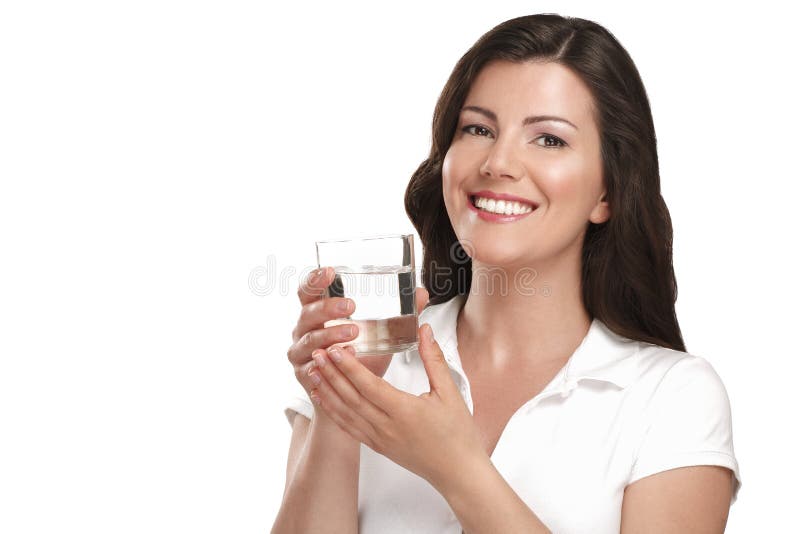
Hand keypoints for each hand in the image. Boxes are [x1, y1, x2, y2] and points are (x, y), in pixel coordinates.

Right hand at [287, 266, 428, 397]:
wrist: (351, 394)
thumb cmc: (363, 356)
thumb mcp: (380, 332)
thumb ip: (398, 313)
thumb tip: (421, 294)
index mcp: (317, 312)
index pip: (308, 290)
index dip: (315, 279)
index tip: (330, 272)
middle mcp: (305, 329)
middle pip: (308, 313)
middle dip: (328, 308)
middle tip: (351, 306)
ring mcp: (301, 352)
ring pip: (310, 340)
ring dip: (330, 335)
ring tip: (353, 333)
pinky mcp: (304, 374)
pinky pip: (310, 368)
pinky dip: (323, 364)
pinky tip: (338, 360)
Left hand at [307, 322, 486, 489]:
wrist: (458, 472)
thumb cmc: (457, 435)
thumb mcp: (450, 392)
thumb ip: (434, 359)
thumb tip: (425, 331)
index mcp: (404, 411)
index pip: (368, 385)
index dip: (349, 366)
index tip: (335, 349)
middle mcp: (387, 427)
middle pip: (351, 397)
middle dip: (331, 374)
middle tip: (317, 354)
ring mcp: (380, 439)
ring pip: (346, 413)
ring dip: (327, 391)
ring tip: (313, 372)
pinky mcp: (378, 447)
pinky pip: (349, 428)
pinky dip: (333, 412)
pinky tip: (323, 399)